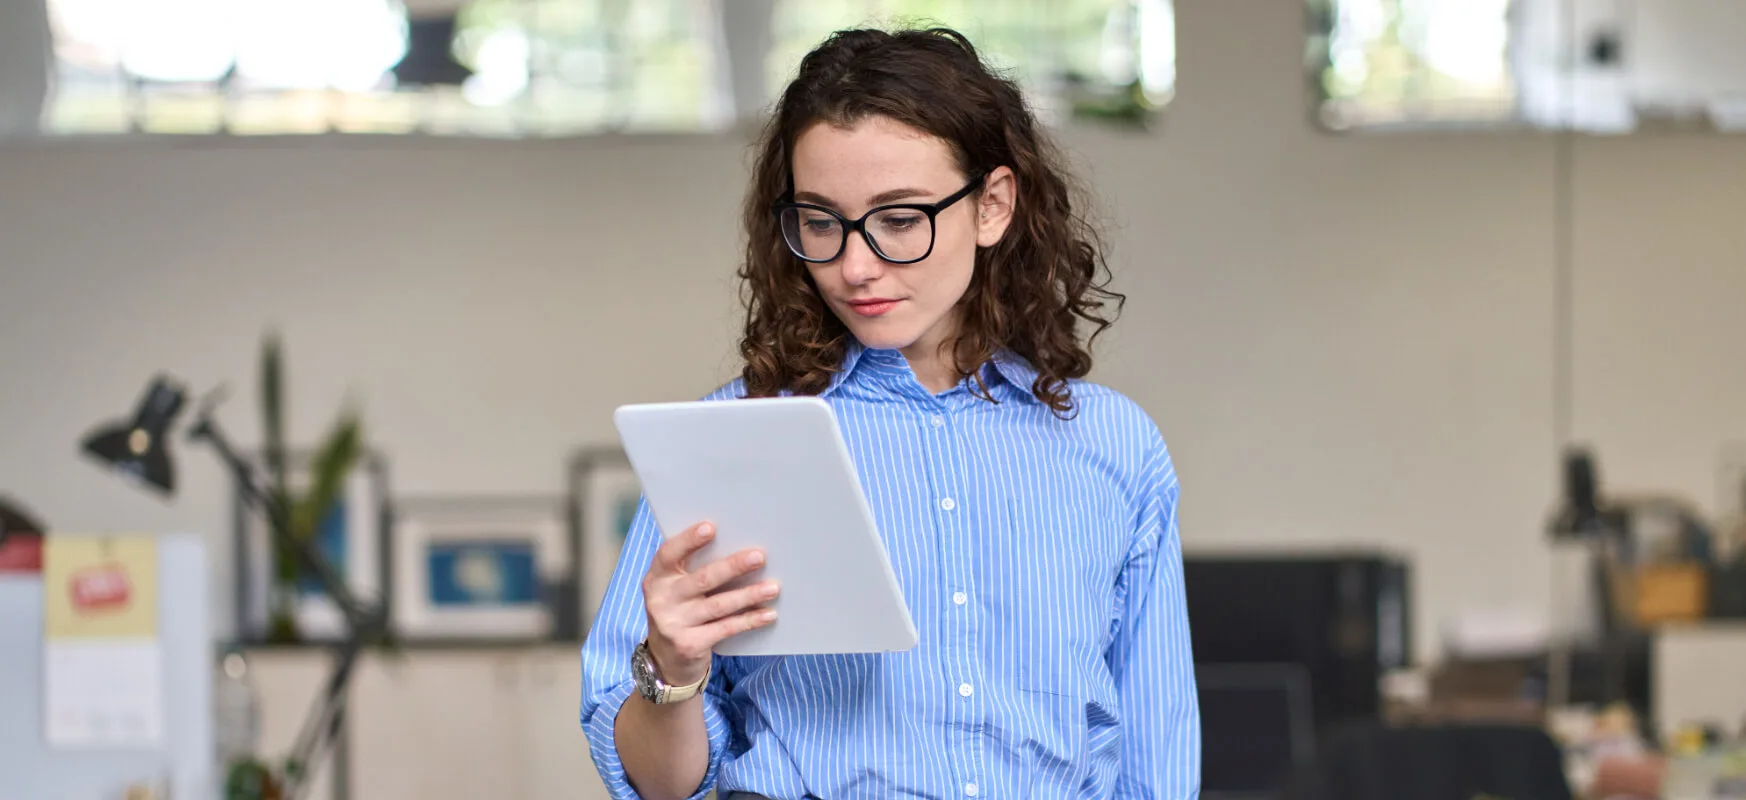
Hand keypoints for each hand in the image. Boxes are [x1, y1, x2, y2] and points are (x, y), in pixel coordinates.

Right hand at [641, 521, 778, 686]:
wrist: (666, 660)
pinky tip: (768, 614)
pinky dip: (749, 620)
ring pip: (718, 605)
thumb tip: (738, 548)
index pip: (668, 554)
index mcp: (657, 578)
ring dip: (749, 594)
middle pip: (702, 579)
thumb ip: (693, 570)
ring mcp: (674, 624)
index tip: (711, 527)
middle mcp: (661, 600)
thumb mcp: (676, 589)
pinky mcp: (689, 645)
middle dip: (733, 567)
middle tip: (759, 556)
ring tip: (773, 587)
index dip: (688, 540)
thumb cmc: (679, 611)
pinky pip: (725, 629)